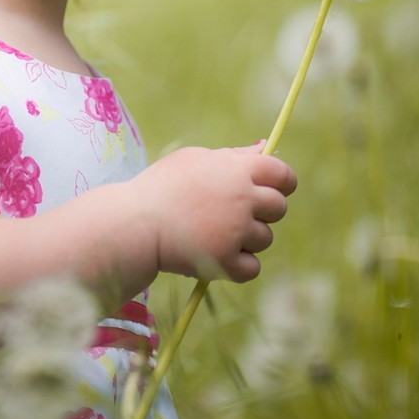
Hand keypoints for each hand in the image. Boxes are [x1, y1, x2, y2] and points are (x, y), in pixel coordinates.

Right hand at [131, 144, 297, 282]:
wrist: (135, 222)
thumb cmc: (161, 186)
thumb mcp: (195, 159)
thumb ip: (234, 155)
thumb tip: (264, 149)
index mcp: (237, 170)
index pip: (282, 174)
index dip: (283, 182)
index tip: (273, 189)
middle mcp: (243, 200)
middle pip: (279, 208)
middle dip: (263, 212)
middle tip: (235, 215)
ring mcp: (236, 232)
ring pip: (264, 239)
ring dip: (246, 239)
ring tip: (215, 234)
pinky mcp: (225, 261)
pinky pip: (252, 268)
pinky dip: (239, 267)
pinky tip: (219, 257)